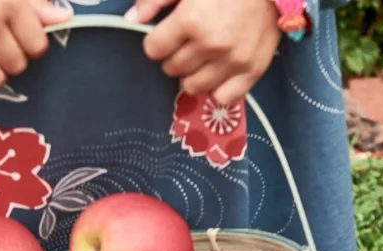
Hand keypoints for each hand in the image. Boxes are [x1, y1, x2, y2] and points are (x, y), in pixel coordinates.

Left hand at [126, 0, 281, 105]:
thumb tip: (131, 19)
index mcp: (192, 20)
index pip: (154, 50)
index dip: (157, 41)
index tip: (167, 34)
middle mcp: (211, 45)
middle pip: (172, 69)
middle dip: (174, 56)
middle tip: (188, 42)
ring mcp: (232, 62)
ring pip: (192, 87)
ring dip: (192, 74)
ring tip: (203, 57)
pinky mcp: (251, 72)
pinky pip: (221, 98)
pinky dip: (216, 87)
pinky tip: (219, 71)